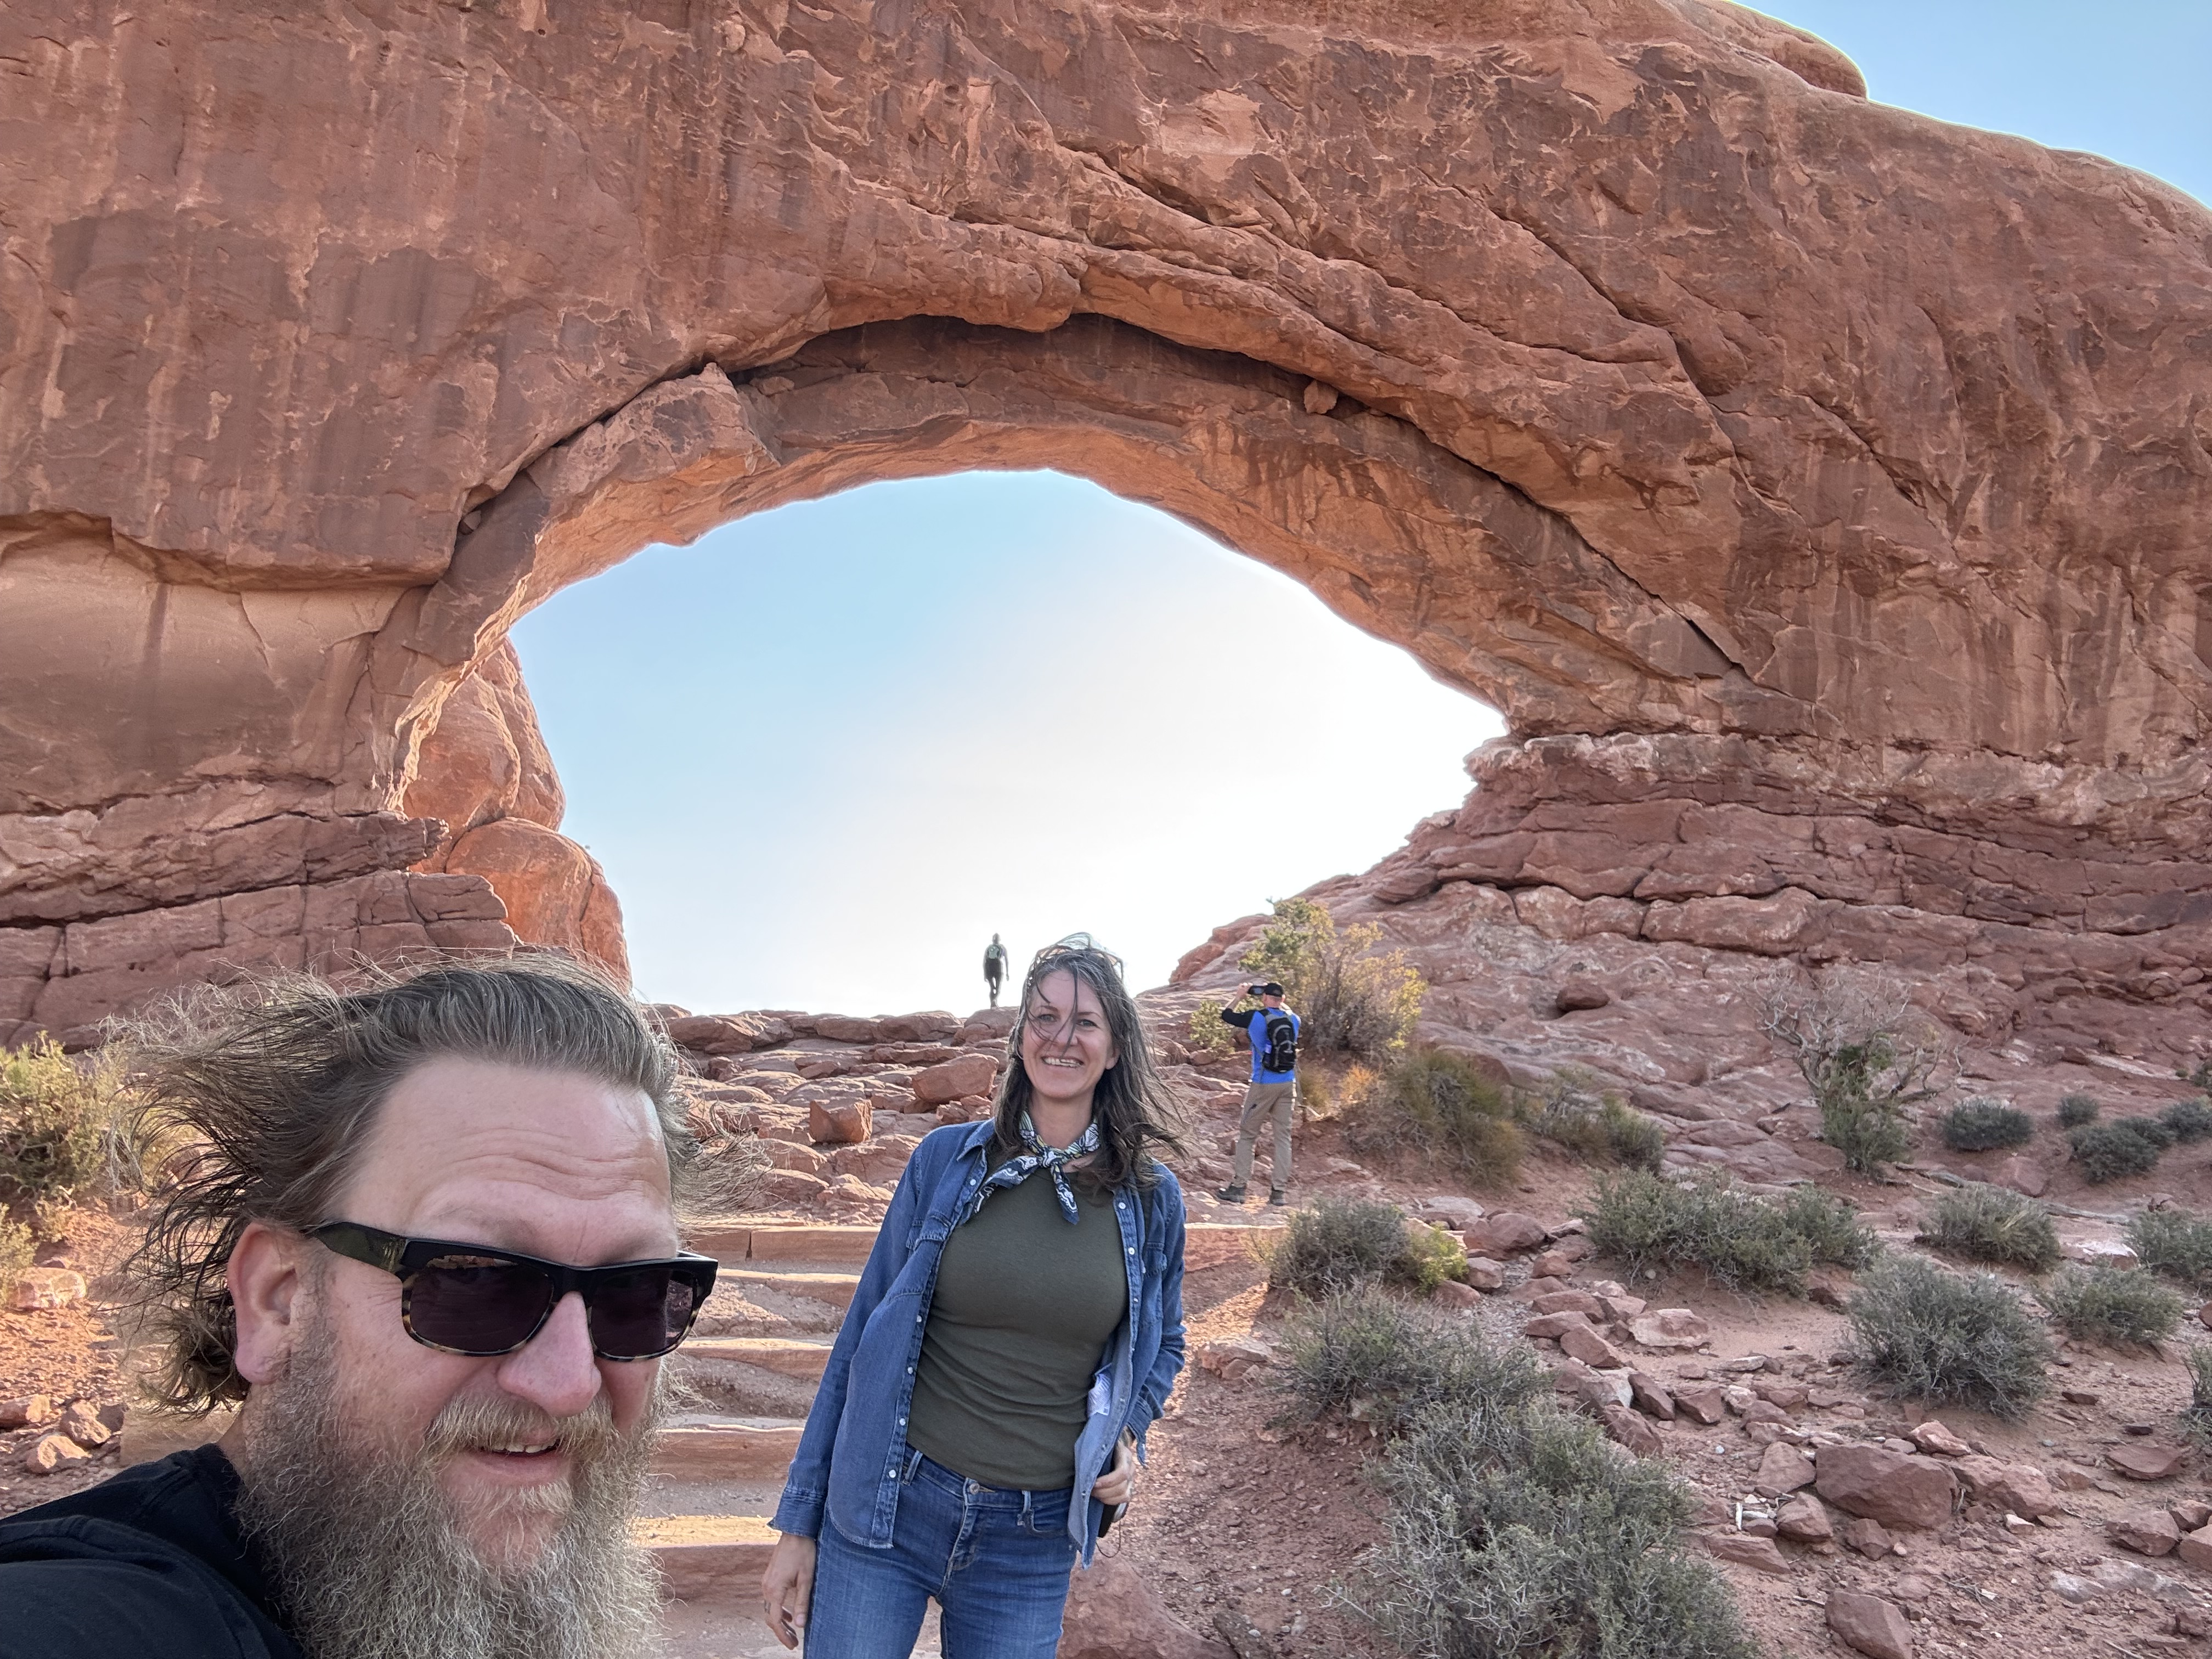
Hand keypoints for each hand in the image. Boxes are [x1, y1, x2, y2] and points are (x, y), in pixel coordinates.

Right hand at [760, 1532, 817, 1649]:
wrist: (795, 1530)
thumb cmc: (803, 1552)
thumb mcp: (806, 1579)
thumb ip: (802, 1602)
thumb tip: (800, 1625)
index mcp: (774, 1589)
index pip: (775, 1620)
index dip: (782, 1635)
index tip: (792, 1645)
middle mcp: (766, 1587)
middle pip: (769, 1617)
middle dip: (781, 1631)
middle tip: (793, 1643)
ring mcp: (766, 1581)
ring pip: (768, 1608)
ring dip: (779, 1621)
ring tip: (792, 1632)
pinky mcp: (769, 1577)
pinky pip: (770, 1599)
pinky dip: (777, 1610)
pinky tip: (788, 1614)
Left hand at [1092, 1431, 1139, 1506]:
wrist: (1111, 1448)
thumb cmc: (1101, 1446)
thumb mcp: (1098, 1445)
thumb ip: (1094, 1454)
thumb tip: (1084, 1467)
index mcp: (1124, 1454)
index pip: (1122, 1472)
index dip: (1108, 1481)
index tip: (1094, 1483)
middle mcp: (1131, 1467)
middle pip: (1122, 1486)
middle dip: (1103, 1492)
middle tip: (1089, 1490)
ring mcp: (1132, 1478)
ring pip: (1124, 1495)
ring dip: (1106, 1497)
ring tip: (1093, 1493)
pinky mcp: (1129, 1488)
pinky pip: (1124, 1499)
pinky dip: (1111, 1501)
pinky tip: (1100, 1497)